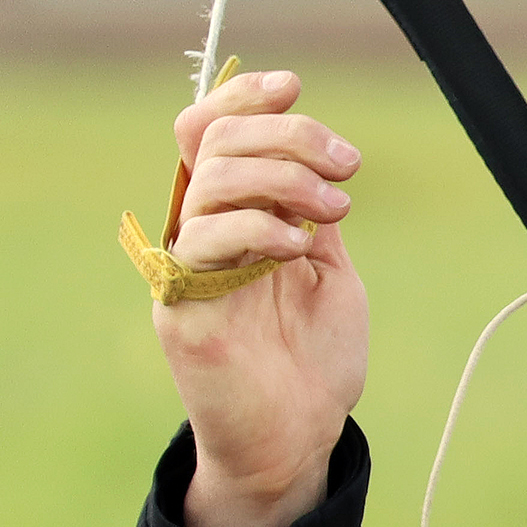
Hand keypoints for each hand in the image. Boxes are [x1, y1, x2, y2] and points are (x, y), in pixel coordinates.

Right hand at [153, 69, 369, 526]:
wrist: (298, 438)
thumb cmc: (311, 361)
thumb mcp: (330, 271)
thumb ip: (312, 214)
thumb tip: (317, 154)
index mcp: (231, 216)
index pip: (208, 130)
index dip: (243, 98)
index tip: (295, 87)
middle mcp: (199, 231)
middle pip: (212, 141)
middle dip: (287, 135)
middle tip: (347, 164)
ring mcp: (186, 266)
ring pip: (208, 179)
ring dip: (281, 176)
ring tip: (336, 209)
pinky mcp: (180, 304)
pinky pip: (201, 239)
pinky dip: (256, 226)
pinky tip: (301, 246)